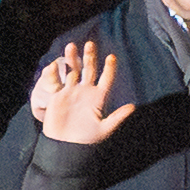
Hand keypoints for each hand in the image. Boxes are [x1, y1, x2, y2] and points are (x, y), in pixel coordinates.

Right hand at [31, 35, 132, 150]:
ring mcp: (71, 92)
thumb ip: (117, 117)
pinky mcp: (58, 96)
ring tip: (71, 46)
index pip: (106, 78)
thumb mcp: (105, 129)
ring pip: (73, 71)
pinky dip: (56, 72)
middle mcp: (86, 91)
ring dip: (73, 59)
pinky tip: (55, 63)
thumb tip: (133, 107)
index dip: (109, 68)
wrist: (65, 146)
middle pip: (89, 69)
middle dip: (90, 57)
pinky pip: (57, 81)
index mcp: (98, 97)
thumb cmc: (86, 140)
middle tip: (90, 44)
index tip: (112, 57)